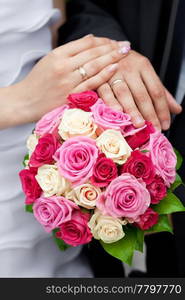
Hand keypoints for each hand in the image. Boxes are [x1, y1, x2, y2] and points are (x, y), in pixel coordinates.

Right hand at [0, 35, 129, 128]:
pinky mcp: (71, 96)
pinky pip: (91, 83)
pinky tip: (115, 67)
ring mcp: (68, 82)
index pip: (85, 43)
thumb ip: (70, 50)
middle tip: (125, 44)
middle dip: (111, 47)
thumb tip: (91, 38)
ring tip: (124, 52)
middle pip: (92, 53)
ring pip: (94, 66)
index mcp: (57, 55)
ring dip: (111, 58)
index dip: (101, 40)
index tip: (112, 41)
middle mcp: (63, 67)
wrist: (26, 101)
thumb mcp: (50, 59)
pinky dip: (104, 74)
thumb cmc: (39, 81)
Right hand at [98, 50, 181, 129]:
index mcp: (144, 66)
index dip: (162, 109)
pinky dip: (111, 103)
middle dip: (149, 113)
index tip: (165, 124)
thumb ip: (161, 92)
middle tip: (154, 129)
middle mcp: (129, 68)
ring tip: (139, 124)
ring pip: (124, 93)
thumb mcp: (145, 74)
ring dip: (132, 110)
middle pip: (142, 94)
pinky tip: (118, 113)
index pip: (156, 90)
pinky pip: (106, 92)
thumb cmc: (126, 66)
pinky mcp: (99, 78)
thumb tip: (177, 110)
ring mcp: (113, 73)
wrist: (102, 49)